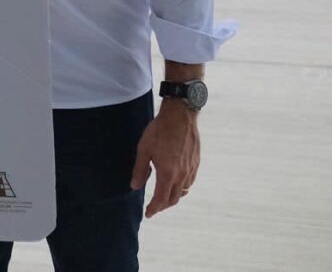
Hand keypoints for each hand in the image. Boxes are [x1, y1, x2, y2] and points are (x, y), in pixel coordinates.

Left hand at [131, 101, 200, 217]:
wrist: (180, 117)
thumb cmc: (159, 131)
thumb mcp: (144, 150)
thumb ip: (140, 170)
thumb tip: (135, 186)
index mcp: (168, 173)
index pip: (161, 199)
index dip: (154, 209)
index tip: (148, 214)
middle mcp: (182, 175)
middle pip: (173, 199)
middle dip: (162, 206)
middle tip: (154, 206)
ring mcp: (191, 169)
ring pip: (183, 192)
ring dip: (173, 197)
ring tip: (163, 196)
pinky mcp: (196, 163)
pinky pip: (190, 182)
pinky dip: (182, 188)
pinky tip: (175, 183)